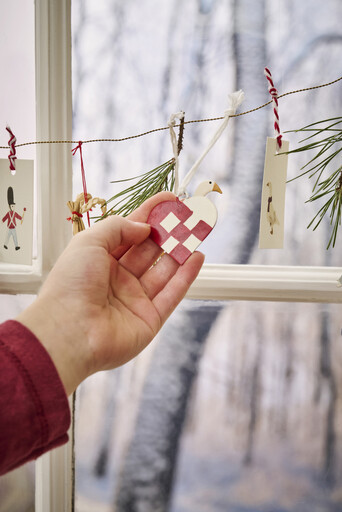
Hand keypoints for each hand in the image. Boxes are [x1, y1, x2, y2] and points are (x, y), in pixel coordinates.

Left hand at [17, 192, 203, 394]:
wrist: (69, 332)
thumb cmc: (70, 286)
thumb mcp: (89, 241)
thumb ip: (118, 227)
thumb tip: (144, 227)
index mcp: (100, 260)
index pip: (130, 232)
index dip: (150, 215)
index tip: (170, 201)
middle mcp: (118, 279)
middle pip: (150, 250)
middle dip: (170, 232)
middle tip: (189, 216)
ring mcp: (135, 300)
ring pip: (164, 270)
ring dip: (181, 251)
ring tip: (198, 232)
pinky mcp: (150, 319)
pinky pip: (172, 294)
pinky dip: (186, 276)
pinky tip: (197, 258)